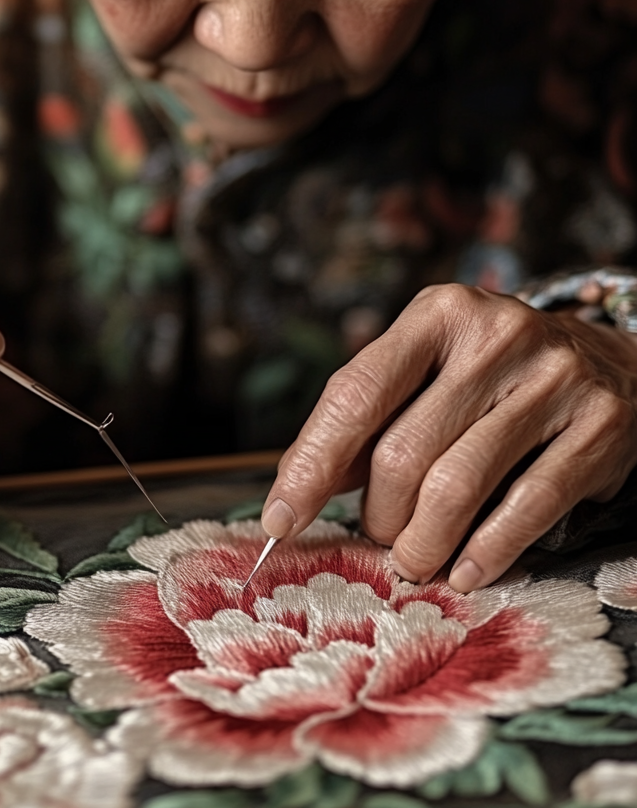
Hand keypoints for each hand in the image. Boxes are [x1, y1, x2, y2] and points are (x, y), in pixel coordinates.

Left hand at [260, 283, 636, 591]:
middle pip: (403, 451)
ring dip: (424, 542)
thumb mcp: (425, 371)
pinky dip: (487, 552)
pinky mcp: (599, 425)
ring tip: (413, 560)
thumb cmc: (487, 375)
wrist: (608, 360)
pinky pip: (528, 505)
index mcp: (435, 314)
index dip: (312, 463)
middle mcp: (494, 336)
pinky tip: (467, 571)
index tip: (282, 518)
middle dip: (379, 514)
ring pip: (458, 486)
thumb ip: (368, 420)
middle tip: (378, 536)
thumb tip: (300, 489)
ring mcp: (552, 378)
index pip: (355, 394)